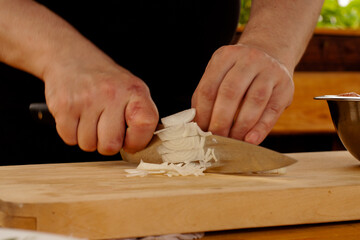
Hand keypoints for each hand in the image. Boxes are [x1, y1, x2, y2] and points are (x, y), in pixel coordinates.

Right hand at [43, 53, 158, 154]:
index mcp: (134, 90)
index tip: (130, 140)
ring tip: (89, 118)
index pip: (145, 125)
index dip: (137, 141)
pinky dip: (71, 133)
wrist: (70, 57)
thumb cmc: (104, 80)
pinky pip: (70, 139)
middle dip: (107, 143)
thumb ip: (140, 116)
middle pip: (111, 145)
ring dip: (88, 138)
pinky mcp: (64, 106)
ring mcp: (87, 99)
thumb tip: (142, 147)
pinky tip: (76, 116)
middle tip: (104, 127)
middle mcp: (112, 93)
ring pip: (88, 145)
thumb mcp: (131, 90)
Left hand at [191, 43, 293, 144]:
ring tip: (232, 141)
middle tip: (216, 139)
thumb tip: (197, 125)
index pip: (209, 88)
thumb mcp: (220, 74)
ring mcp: (270, 70)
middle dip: (221, 121)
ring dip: (240, 127)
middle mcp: (248, 59)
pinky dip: (260, 128)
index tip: (201, 131)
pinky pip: (272, 110)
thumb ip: (207, 95)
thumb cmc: (238, 72)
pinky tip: (250, 140)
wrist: (270, 55)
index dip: (203, 113)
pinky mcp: (285, 85)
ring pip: (254, 101)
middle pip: (230, 93)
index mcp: (225, 56)